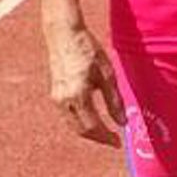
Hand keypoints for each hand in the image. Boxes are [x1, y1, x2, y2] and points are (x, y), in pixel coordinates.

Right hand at [46, 22, 126, 145]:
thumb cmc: (88, 50)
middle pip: (81, 130)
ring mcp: (56, 98)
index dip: (106, 137)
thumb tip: (122, 123)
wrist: (64, 34)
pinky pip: (68, 115)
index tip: (118, 142)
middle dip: (98, 137)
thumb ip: (114, 100)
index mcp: (78, 95)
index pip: (92, 127)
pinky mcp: (54, 93)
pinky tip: (92, 117)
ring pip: (73, 124)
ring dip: (89, 130)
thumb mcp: (107, 74)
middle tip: (113, 139)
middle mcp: (64, 100)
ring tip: (105, 130)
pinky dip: (81, 121)